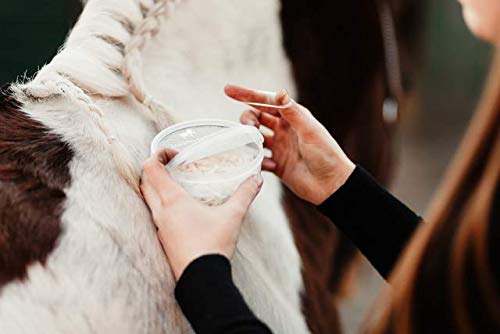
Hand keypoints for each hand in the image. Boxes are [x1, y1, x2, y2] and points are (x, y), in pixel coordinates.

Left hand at [140, 149, 262, 280]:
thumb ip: (244, 194)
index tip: (174, 154)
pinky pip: (157, 216)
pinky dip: (164, 206)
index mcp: (172, 201)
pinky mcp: (164, 240)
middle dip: (155, 170)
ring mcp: (160, 227)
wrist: (202, 280)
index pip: (151, 169)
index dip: (157, 155)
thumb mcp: (232, 216)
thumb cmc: (213, 245)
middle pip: (145, 183)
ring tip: (180, 186)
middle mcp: (161, 212)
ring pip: (149, 201)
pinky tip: (184, 211)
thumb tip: (256, 179)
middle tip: (174, 166)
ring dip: (158, 188)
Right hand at [225, 84, 354, 204]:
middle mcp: (284, 130)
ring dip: (249, 138)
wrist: (332, 185)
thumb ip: (293, 112)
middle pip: (257, 117)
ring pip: (255, 137)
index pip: (266, 102)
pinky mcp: (277, 164)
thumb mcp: (309, 131)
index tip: (228, 90)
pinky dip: (257, 160)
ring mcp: (280, 147)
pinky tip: (266, 165)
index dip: (247, 95)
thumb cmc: (326, 154)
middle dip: (248, 118)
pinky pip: (259, 159)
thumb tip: (279, 93)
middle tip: (248, 126)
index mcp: (293, 117)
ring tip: (252, 143)